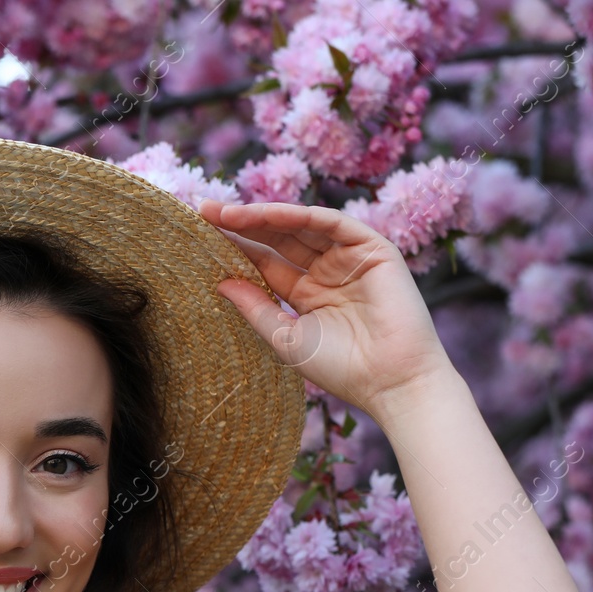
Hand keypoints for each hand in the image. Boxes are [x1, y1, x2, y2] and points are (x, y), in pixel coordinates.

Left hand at [198, 198, 456, 421]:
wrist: (392, 381)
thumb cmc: (343, 369)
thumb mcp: (286, 338)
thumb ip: (256, 308)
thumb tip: (220, 281)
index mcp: (308, 294)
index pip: (266, 262)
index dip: (235, 247)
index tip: (200, 235)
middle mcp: (328, 272)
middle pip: (279, 239)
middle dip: (243, 224)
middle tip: (203, 210)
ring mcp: (350, 258)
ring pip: (301, 227)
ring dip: (263, 216)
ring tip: (225, 212)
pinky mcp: (374, 248)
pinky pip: (331, 223)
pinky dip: (299, 215)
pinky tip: (265, 213)